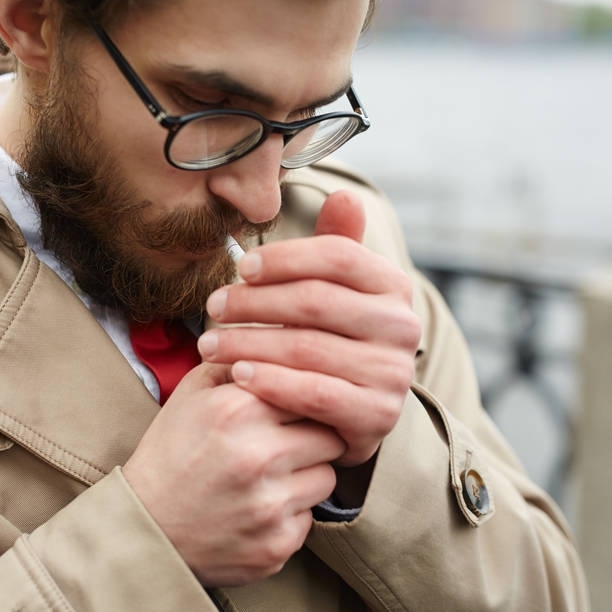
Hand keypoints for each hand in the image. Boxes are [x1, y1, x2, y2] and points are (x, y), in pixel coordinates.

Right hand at [122, 363, 346, 586]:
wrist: (143, 527)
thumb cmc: (172, 452)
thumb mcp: (193, 393)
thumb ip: (241, 361)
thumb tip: (290, 339)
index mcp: (238, 409)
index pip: (312, 390)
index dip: (305, 399)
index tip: (295, 408)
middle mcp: (258, 455)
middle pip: (331, 435)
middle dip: (314, 437)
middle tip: (286, 443)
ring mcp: (269, 504)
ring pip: (327, 478)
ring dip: (307, 475)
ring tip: (270, 476)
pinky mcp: (277, 544)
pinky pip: (311, 518)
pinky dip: (291, 513)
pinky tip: (258, 508)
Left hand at [199, 190, 420, 466]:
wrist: (355, 414)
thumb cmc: (334, 340)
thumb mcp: (337, 291)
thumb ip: (336, 246)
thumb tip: (346, 196)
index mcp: (393, 286)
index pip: (336, 256)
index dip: (283, 258)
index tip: (240, 268)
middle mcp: (402, 327)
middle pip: (315, 301)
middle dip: (254, 302)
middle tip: (212, 307)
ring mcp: (393, 373)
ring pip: (306, 348)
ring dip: (248, 343)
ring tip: (209, 344)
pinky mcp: (377, 416)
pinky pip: (314, 393)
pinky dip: (270, 382)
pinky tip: (237, 375)